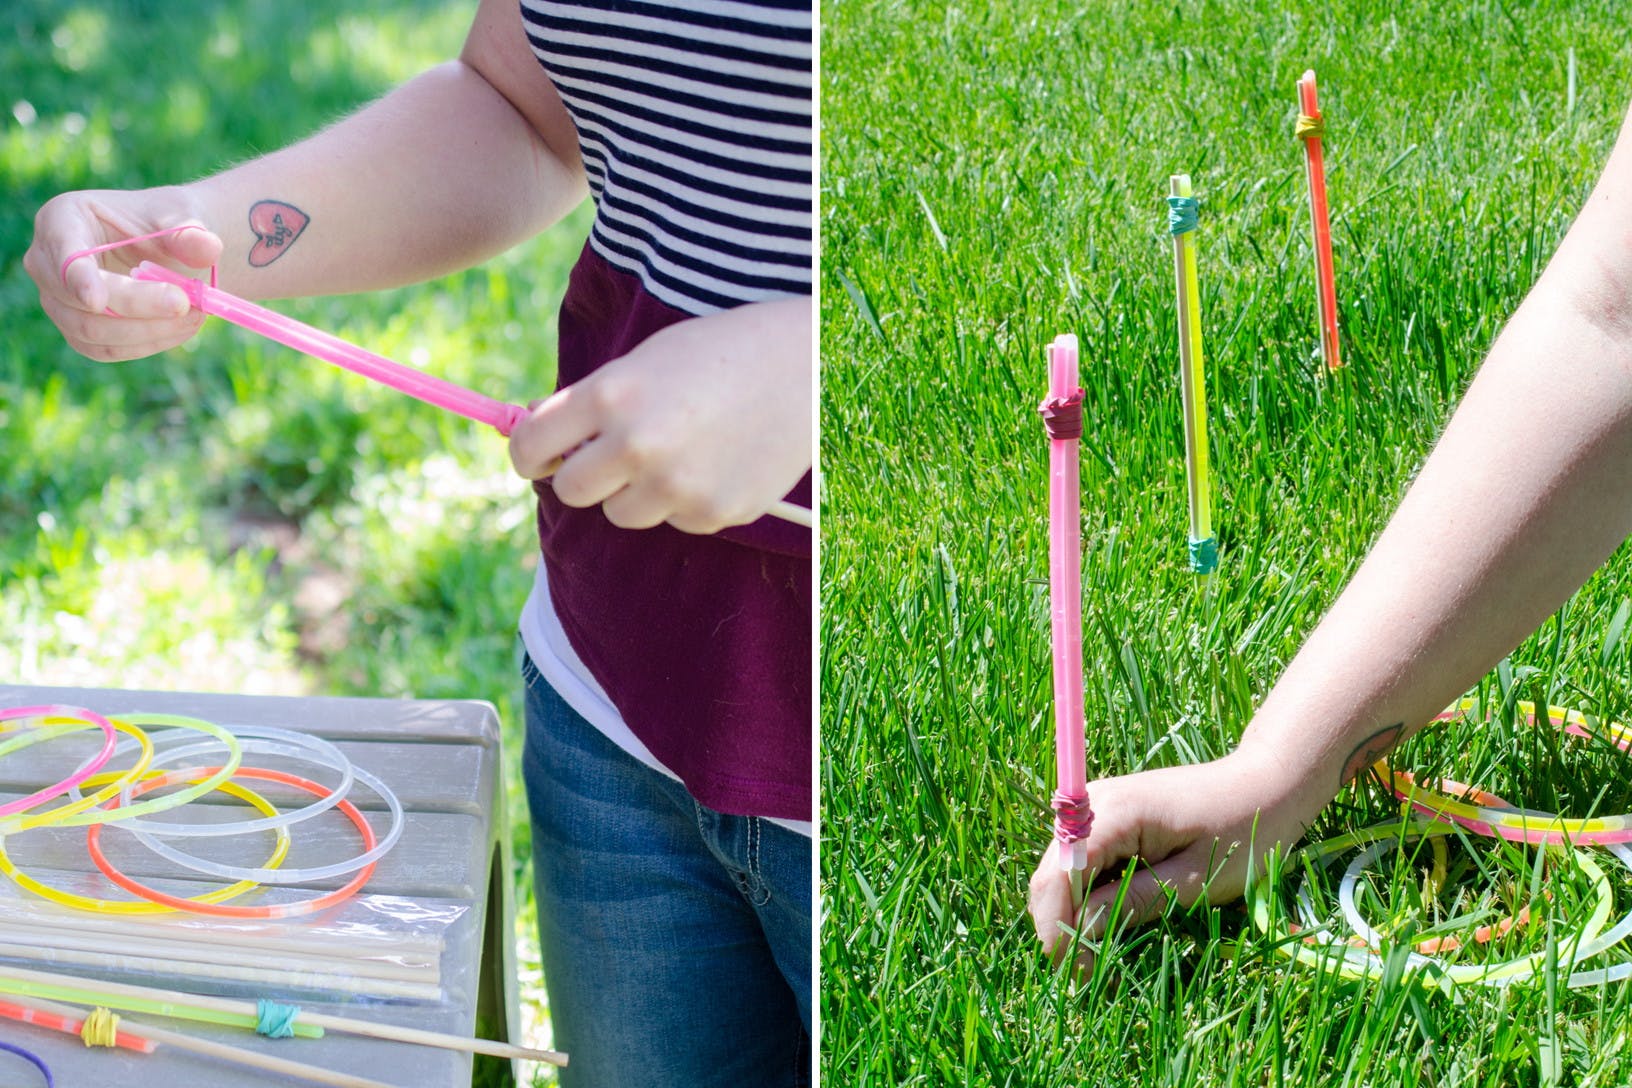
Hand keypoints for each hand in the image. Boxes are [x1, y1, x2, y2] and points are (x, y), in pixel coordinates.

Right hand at [24, 186, 222, 361]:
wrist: (167, 248)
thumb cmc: (165, 226)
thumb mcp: (181, 218)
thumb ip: (191, 234)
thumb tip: (209, 248)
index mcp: (62, 218)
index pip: (63, 253)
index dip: (77, 278)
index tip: (98, 300)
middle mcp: (47, 261)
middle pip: (77, 299)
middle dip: (136, 307)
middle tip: (188, 305)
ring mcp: (57, 300)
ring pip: (91, 331)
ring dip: (148, 331)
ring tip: (195, 315)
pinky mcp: (77, 330)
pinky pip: (106, 349)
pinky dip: (147, 344)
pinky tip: (181, 329)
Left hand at [507, 297, 811, 532]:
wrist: (803, 367)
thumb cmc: (718, 354)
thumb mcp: (644, 362)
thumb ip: (592, 401)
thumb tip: (538, 434)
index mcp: (610, 394)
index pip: (532, 446)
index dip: (527, 454)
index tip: (538, 458)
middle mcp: (636, 444)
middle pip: (570, 490)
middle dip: (580, 475)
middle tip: (606, 458)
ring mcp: (675, 485)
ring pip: (620, 512)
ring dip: (634, 490)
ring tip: (676, 451)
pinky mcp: (712, 513)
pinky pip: (672, 519)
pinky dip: (684, 498)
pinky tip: (715, 460)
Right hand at [1027, 748, 1316, 968]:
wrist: (1267, 784)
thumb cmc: (1244, 829)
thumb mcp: (1195, 878)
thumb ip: (1135, 902)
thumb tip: (1082, 932)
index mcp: (1115, 813)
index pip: (1060, 875)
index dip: (1058, 926)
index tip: (1075, 973)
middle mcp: (1094, 803)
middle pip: (1052, 873)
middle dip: (1060, 925)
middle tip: (1083, 975)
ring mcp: (1098, 807)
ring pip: (1061, 870)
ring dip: (1071, 913)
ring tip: (1093, 958)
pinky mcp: (1109, 817)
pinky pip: (1082, 862)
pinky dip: (1087, 896)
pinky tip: (1106, 924)